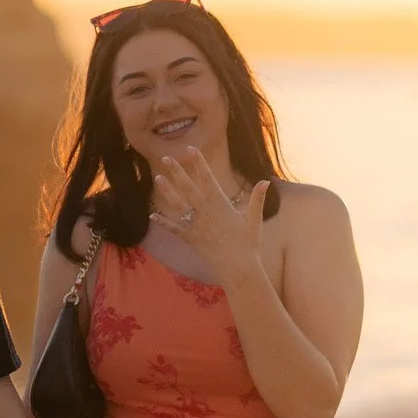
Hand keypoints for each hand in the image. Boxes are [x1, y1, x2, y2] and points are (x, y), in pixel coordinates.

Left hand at [156, 149, 267, 282]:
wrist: (238, 268)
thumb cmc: (248, 244)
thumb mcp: (254, 219)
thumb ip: (257, 199)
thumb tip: (265, 181)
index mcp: (220, 204)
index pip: (207, 178)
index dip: (198, 162)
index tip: (190, 149)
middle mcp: (205, 212)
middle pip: (188, 187)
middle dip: (177, 171)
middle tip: (166, 158)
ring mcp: (196, 225)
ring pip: (178, 204)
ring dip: (167, 191)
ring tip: (157, 178)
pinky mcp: (190, 238)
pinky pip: (174, 229)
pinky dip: (163, 222)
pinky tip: (152, 215)